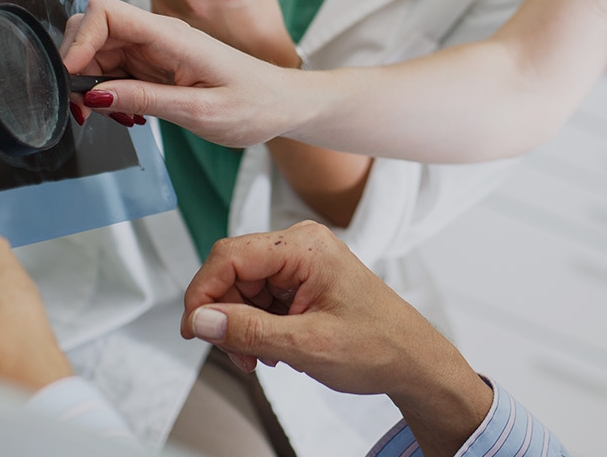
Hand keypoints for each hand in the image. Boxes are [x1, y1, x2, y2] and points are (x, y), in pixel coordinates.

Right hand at [58, 0, 302, 146]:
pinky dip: (110, 92)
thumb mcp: (201, 112)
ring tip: (118, 118)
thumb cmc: (255, 104)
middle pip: (93, 28)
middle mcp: (159, 35)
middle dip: (77, 66)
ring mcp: (155, 48)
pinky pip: (116, 69)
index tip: (72, 80)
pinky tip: (130, 115)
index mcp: (172, 36)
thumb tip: (95, 94)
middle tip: (86, 109)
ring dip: (92, 84)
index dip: (79, 40)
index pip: (106, 12)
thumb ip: (146, 100)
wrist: (283, 103)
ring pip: (99, 51)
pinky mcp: (156, 64)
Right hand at [180, 222, 492, 456]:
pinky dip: (257, 327)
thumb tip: (201, 321)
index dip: (203, 293)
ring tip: (262, 359)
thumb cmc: (377, 346)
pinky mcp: (302, 281)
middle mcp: (300, 247)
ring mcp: (301, 263)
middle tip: (239, 356)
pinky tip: (273, 350)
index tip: (193, 330)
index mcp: (304, 247)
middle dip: (226, 317)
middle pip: (233, 272)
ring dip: (241, 327)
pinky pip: (260, 299)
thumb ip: (249, 331)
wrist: (412, 360)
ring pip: (243, 289)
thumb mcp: (307, 345)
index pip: (230, 256)